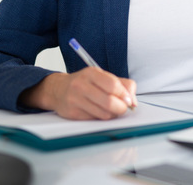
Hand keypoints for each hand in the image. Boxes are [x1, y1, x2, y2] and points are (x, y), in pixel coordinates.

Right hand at [20, 67, 137, 119]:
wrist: (59, 90)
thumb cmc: (85, 83)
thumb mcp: (103, 77)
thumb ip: (122, 85)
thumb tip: (134, 101)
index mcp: (91, 73)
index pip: (113, 85)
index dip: (125, 95)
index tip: (129, 100)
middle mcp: (81, 85)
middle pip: (109, 101)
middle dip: (121, 108)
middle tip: (123, 108)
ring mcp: (75, 99)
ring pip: (103, 114)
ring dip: (112, 114)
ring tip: (111, 110)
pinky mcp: (72, 113)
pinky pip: (94, 120)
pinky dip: (101, 118)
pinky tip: (98, 112)